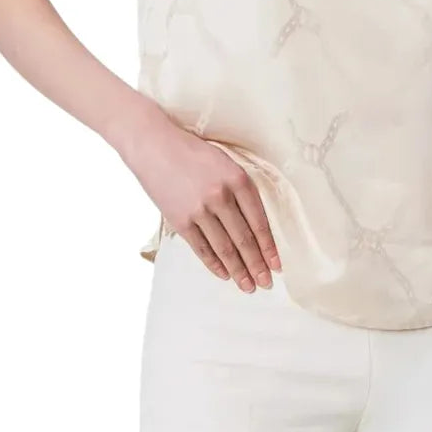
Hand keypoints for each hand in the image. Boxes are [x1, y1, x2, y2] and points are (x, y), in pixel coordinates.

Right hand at [118, 112, 280, 291]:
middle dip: (257, 265)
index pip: (259, 222)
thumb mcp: (226, 162)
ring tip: (248, 286)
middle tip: (266, 284)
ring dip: (238, 271)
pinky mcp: (180, 220)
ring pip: (224, 248)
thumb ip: (241, 189)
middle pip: (244, 239)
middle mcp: (221, 196)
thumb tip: (255, 223)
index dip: (269, 247)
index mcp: (238, 179)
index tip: (277, 266)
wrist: (154, 145)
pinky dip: (214, 264)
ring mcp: (199, 210)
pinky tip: (225, 275)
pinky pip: (201, 248)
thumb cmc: (192, 152)